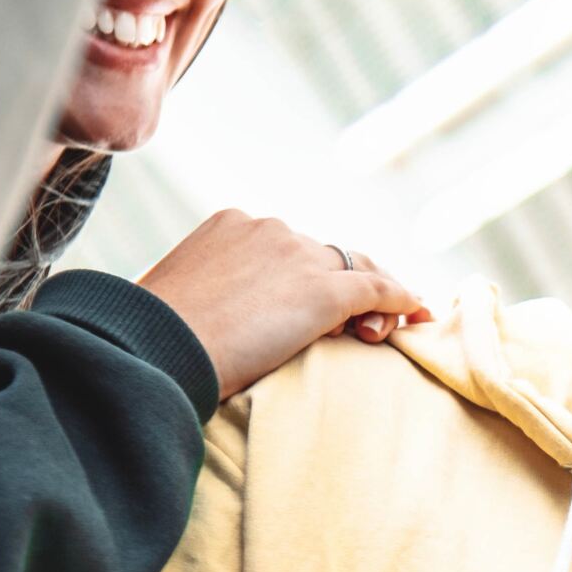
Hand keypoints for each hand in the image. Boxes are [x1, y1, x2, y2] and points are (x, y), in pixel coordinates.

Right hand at [138, 209, 429, 398]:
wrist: (157, 347)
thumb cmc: (152, 334)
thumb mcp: (177, 297)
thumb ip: (207, 291)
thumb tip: (205, 314)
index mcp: (231, 224)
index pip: (290, 248)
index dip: (309, 276)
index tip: (314, 308)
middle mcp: (270, 230)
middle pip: (328, 256)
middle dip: (345, 288)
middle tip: (356, 326)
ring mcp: (299, 258)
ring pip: (357, 271)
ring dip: (374, 300)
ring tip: (378, 332)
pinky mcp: (325, 293)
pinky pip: (379, 289)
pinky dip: (401, 301)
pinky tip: (419, 314)